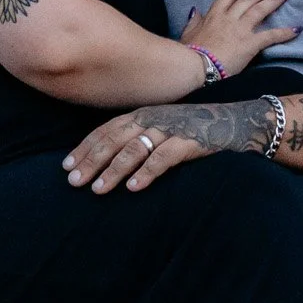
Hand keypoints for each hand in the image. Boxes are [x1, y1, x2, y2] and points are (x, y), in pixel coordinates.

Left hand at [63, 96, 276, 192]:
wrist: (235, 121)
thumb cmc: (194, 128)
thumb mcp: (162, 126)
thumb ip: (138, 135)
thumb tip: (108, 157)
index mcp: (143, 114)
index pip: (106, 130)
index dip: (85, 148)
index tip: (66, 165)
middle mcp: (152, 118)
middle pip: (114, 140)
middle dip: (91, 161)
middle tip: (73, 181)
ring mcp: (171, 129)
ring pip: (134, 150)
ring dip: (113, 170)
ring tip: (97, 189)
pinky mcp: (189, 142)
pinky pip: (163, 158)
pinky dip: (146, 173)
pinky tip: (133, 188)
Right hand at [180, 0, 298, 78]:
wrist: (194, 66)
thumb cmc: (189, 52)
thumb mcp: (188, 33)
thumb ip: (193, 21)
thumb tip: (194, 10)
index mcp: (214, 15)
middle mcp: (229, 18)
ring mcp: (240, 30)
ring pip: (260, 10)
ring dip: (274, 0)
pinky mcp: (250, 44)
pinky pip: (270, 36)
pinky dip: (284, 33)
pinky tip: (296, 29)